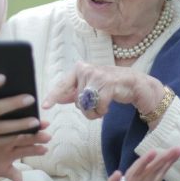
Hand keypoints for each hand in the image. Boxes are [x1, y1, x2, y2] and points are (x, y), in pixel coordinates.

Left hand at [0, 121, 50, 180]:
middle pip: (25, 138)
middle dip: (37, 136)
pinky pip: (13, 174)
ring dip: (35, 151)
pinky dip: (17, 179)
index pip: (18, 126)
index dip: (30, 124)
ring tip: (44, 149)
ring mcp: (8, 155)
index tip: (42, 122)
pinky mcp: (4, 168)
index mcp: (2, 132)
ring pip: (24, 152)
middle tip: (47, 136)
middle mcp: (8, 142)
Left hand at [43, 61, 164, 118]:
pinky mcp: (108, 83)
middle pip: (77, 101)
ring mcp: (97, 75)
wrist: (135, 84)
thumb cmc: (111, 85)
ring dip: (95, 111)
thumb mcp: (91, 87)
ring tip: (104, 105)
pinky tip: (109, 105)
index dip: (53, 96)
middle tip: (98, 104)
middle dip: (87, 108)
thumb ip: (75, 92)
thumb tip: (58, 98)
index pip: (63, 84)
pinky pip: (98, 106)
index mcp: (79, 69)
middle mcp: (86, 69)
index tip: (45, 106)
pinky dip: (103, 111)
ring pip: (86, 105)